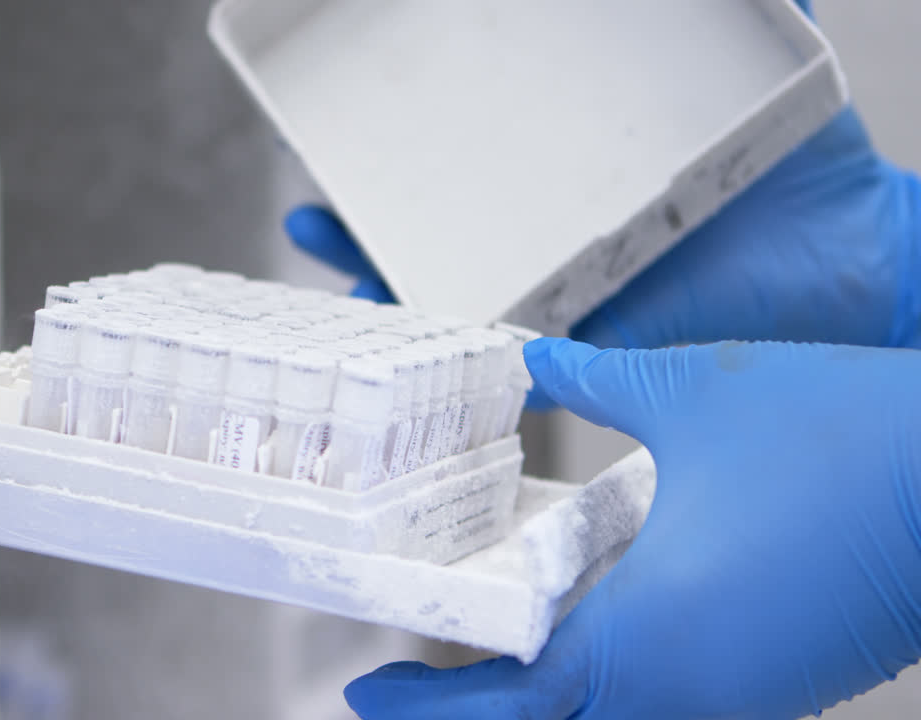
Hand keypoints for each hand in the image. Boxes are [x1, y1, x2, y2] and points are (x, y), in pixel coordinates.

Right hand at [285, 0, 920, 351]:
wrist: (846, 260)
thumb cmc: (802, 175)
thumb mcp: (751, 74)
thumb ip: (739, 10)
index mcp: (577, 178)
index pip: (475, 159)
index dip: (409, 144)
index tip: (351, 128)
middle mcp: (555, 234)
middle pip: (437, 227)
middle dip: (366, 219)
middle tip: (313, 207)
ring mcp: (561, 289)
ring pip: (445, 286)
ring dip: (377, 273)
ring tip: (321, 244)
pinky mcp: (579, 336)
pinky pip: (494, 347)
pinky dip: (439, 344)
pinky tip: (391, 321)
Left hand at [344, 338, 920, 718]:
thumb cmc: (844, 435)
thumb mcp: (691, 396)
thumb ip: (592, 379)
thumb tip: (532, 361)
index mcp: (649, 635)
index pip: (510, 707)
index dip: (432, 709)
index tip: (372, 692)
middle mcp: (692, 691)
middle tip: (424, 683)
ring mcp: (745, 700)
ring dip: (553, 702)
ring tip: (497, 650)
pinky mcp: (786, 686)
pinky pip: (675, 706)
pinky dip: (617, 684)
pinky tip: (598, 627)